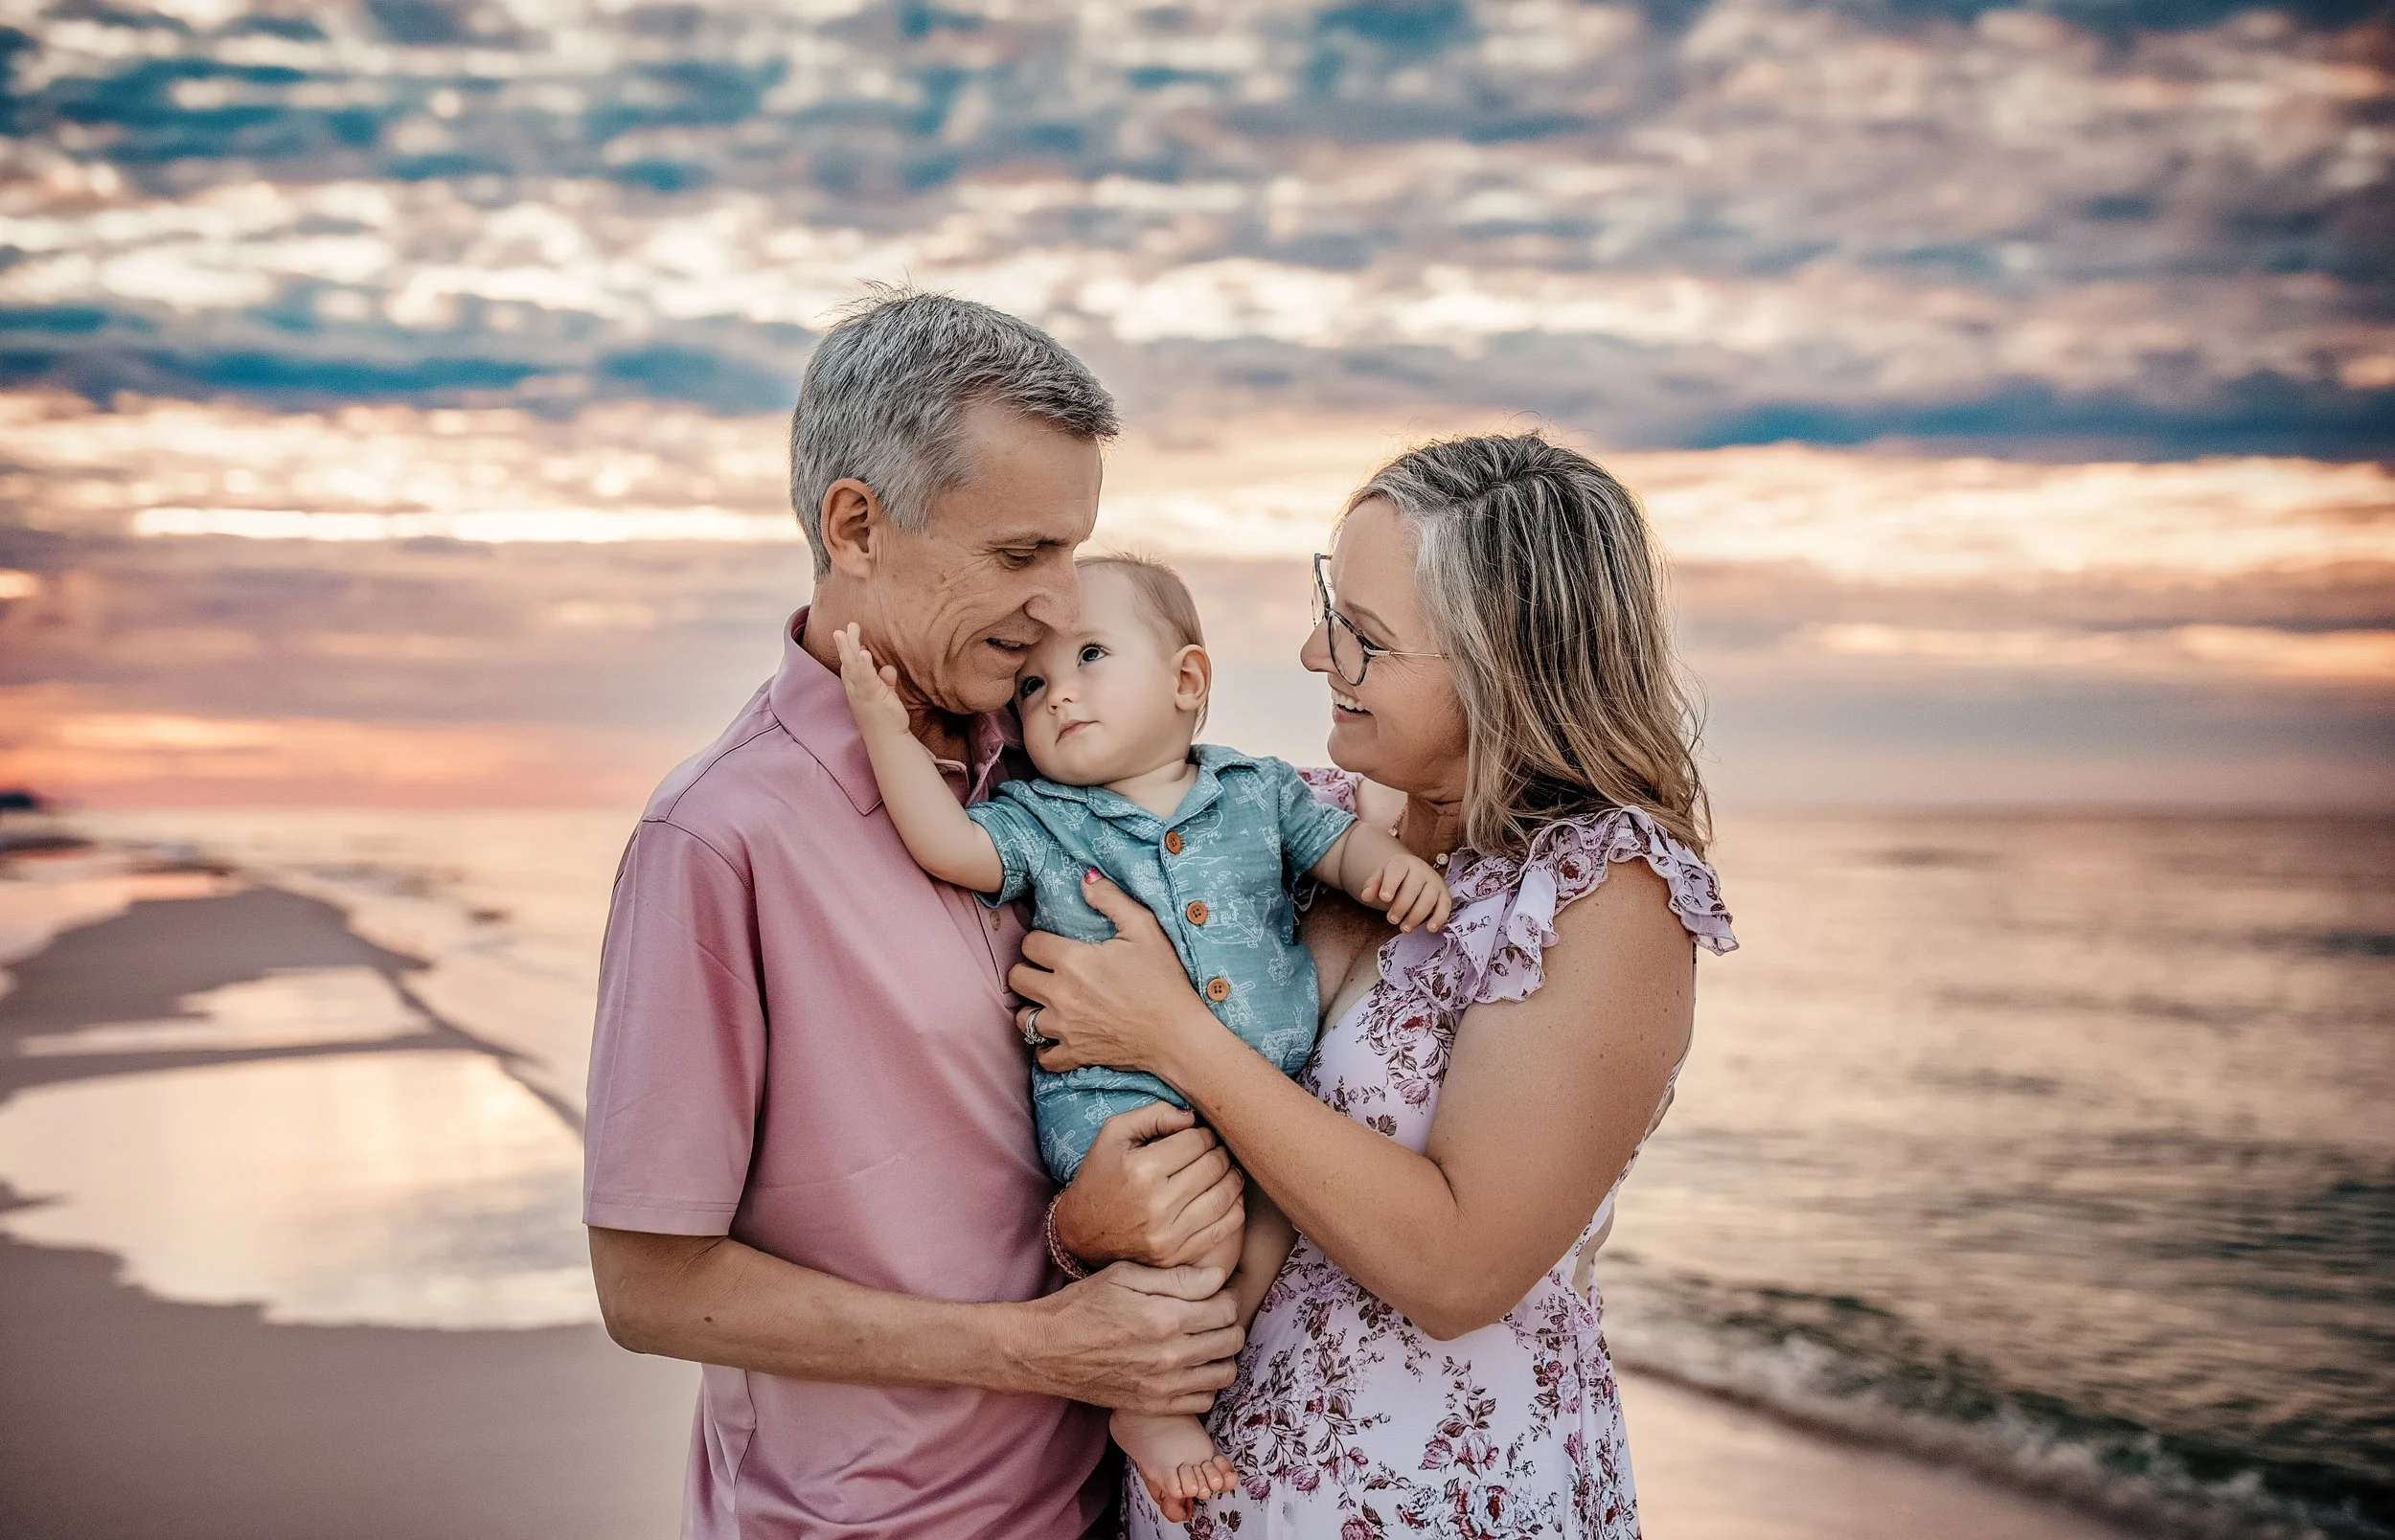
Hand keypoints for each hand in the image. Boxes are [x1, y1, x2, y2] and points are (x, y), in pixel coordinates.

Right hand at [832, 623, 910, 738]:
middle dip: (845, 643)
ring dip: (849, 648)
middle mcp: (855, 688)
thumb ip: (886, 681)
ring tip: (846, 632)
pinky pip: (866, 677)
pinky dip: (863, 664)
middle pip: (847, 662)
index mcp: (857, 687)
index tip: (850, 634)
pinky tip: (863, 653)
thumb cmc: (886, 718)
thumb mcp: (886, 695)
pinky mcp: (870, 696)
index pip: (850, 665)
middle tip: (842, 627)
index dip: (849, 650)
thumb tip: (888, 668)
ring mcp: (861, 692)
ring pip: (852, 666)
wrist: (887, 739)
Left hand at [1010, 872, 1214, 1079]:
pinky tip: (1057, 1035)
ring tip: (1048, 1001)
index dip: (1038, 941)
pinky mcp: (1075, 1053)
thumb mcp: (1144, 929)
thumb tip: (1085, 877)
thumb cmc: (1164, 979)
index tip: (1052, 944)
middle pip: (1017, 979)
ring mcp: (1065, 1028)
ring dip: (1032, 1007)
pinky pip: (1042, 1057)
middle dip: (1027, 970)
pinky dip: (1044, 1047)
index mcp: (1073, 961)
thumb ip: (1110, 899)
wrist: (1179, 1034)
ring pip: (1022, 1018)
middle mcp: (1060, 994)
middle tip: (1045, 970)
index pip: (1030, 944)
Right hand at [1010, 1261, 1243, 1413]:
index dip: (1226, 1296)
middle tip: (1211, 1314)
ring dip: (1221, 1354)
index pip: (1228, 1309)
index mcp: (1165, 1317)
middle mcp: (1170, 1355)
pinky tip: (1189, 1367)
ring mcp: (1163, 1385)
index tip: (1213, 1293)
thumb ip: (1175, 1277)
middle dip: (1229, 1323)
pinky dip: (1205, 1383)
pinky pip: (1204, 1400)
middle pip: (1232, 1340)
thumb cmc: (1082, 1306)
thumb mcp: (1124, 1276)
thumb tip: (1218, 1277)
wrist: (1046, 1351)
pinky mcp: (1154, 1405)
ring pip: (1225, 1373)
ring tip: (1204, 1341)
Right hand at [1055, 1102, 1244, 1267]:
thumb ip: (1153, 1115)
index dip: (1203, 1134)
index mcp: (1142, 1170)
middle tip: (1215, 1151)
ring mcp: (1168, 1235)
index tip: (1199, 1136)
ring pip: (1223, 1197)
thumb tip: (1193, 1118)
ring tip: (1225, 1169)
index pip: (1196, 1142)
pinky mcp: (1176, 1255)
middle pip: (1213, 1167)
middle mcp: (1157, 1205)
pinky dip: (1235, 1209)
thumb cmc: (1100, 1175)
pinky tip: (1229, 1196)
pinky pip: (1223, 1229)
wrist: (1082, 1231)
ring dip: (1232, 1177)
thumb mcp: (1114, 1134)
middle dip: (1220, 1153)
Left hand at [1359, 851, 1450, 933]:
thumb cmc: (1394, 878)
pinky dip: (1439, 918)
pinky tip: (1429, 929)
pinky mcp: (1444, 894)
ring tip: (1404, 929)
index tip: (1384, 898)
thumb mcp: (1381, 878)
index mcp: (1403, 863)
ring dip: (1416, 916)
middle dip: (1401, 906)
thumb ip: (1372, 886)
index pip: (1397, 871)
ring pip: (1428, 899)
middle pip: (1413, 888)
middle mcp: (1422, 870)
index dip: (1391, 884)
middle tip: (1391, 919)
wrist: (1413, 872)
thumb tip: (1365, 896)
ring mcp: (1435, 882)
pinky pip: (1445, 906)